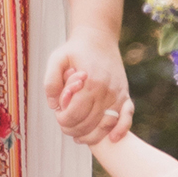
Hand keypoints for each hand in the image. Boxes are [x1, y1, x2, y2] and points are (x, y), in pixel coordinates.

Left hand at [43, 29, 133, 147]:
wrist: (99, 38)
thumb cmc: (75, 50)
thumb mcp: (57, 59)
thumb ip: (51, 82)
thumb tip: (55, 106)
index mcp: (89, 82)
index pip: (75, 114)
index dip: (63, 120)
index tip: (58, 115)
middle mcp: (106, 91)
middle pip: (89, 123)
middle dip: (73, 129)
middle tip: (65, 125)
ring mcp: (118, 94)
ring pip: (105, 126)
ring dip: (91, 136)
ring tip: (79, 136)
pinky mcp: (125, 95)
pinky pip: (127, 118)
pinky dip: (121, 130)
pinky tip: (111, 139)